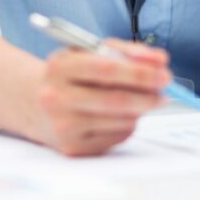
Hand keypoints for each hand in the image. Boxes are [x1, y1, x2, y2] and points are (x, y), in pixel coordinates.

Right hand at [32, 40, 170, 156]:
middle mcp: (56, 98)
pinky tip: (121, 116)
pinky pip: (118, 136)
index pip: (107, 70)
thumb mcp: (89, 52)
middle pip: (116, 100)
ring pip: (122, 120)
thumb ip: (126, 51)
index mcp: (60, 68)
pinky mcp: (73, 148)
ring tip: (144, 100)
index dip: (140, 72)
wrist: (34, 104)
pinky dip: (129, 124)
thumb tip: (160, 61)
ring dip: (141, 110)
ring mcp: (63, 127)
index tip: (163, 72)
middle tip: (166, 92)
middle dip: (149, 95)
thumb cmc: (71, 74)